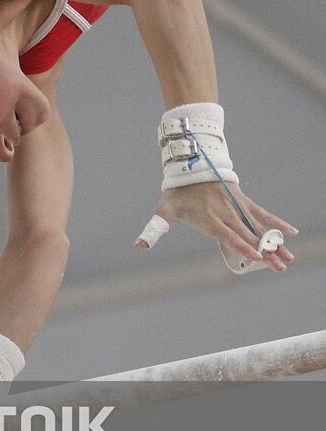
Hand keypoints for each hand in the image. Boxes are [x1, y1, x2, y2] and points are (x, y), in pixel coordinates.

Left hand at [135, 181, 298, 271]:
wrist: (190, 164)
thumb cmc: (176, 192)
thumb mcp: (164, 210)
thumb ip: (154, 230)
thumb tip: (138, 246)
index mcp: (207, 218)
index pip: (227, 235)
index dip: (241, 246)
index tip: (255, 257)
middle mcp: (224, 212)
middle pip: (247, 234)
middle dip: (264, 251)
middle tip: (279, 266)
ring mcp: (235, 205)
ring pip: (257, 226)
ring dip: (274, 242)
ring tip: (288, 257)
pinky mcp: (243, 199)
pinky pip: (262, 212)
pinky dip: (276, 222)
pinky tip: (291, 233)